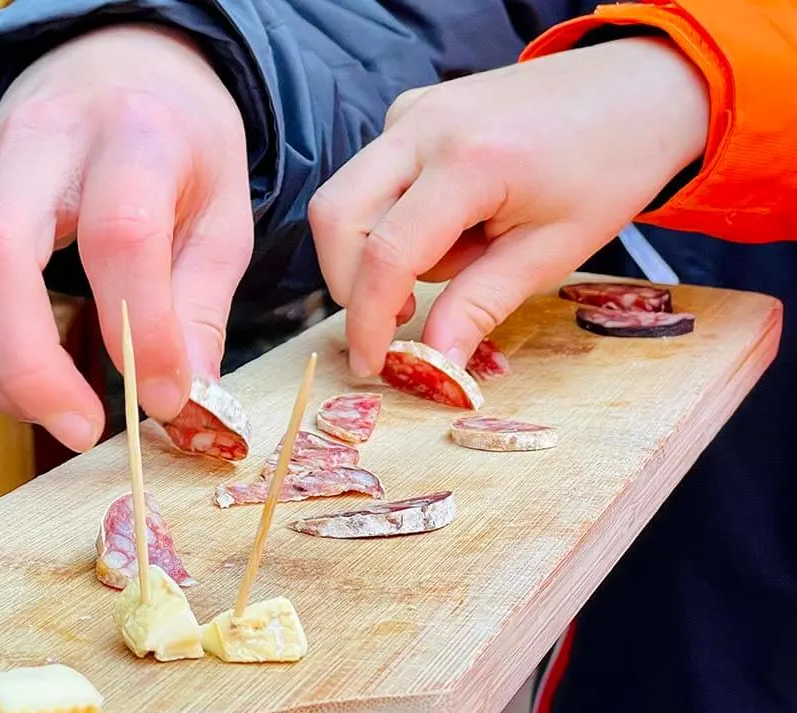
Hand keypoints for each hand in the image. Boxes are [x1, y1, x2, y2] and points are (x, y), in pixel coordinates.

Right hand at [0, 24, 252, 451]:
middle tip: (82, 427)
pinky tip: (18, 376)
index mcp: (130, 133)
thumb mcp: (223, 211)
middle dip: (28, 365)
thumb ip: (202, 303)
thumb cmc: (177, 147)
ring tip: (56, 411)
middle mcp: (37, 143)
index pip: (120, 234)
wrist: (114, 70)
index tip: (166, 398)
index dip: (142, 331)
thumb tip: (187, 401)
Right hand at [308, 37, 709, 373]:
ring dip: (381, 249)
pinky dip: (396, 220)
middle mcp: (423, 125)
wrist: (634, 88)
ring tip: (461, 252)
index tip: (371, 363)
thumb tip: (434, 365)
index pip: (386, 253)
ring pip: (347, 200)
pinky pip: (372, 180)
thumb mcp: (552, 251)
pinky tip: (456, 222)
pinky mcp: (408, 114)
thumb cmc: (609, 165)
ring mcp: (410, 112)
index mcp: (470, 160)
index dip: (367, 319)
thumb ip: (480, 306)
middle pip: (335, 217)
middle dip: (352, 282)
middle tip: (403, 315)